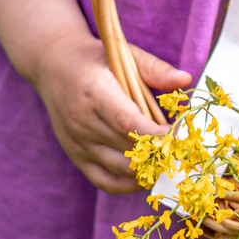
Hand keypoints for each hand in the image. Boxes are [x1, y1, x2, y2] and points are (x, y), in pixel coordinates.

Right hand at [0, 0, 188, 194]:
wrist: (52, 64)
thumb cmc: (94, 58)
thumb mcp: (123, 54)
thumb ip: (154, 69)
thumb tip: (185, 79)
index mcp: (95, 92)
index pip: (128, 123)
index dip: (156, 135)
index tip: (182, 136)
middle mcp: (83, 121)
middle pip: (128, 149)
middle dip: (160, 154)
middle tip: (186, 153)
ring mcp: (78, 142)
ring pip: (120, 169)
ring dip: (148, 171)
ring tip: (172, 164)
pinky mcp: (76, 155)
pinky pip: (105, 181)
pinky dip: (128, 184)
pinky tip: (147, 175)